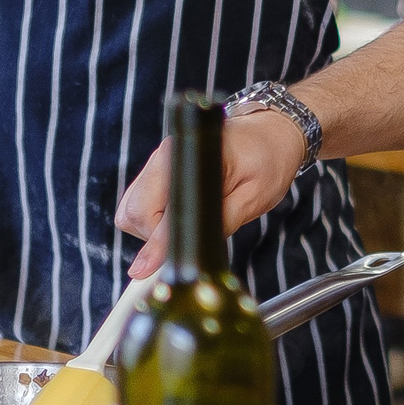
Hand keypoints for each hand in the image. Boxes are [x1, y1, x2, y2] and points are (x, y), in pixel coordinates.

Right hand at [115, 112, 309, 275]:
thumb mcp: (252, 199)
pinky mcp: (158, 171)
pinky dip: (156, 219)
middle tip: (192, 237)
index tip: (151, 270)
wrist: (272, 133)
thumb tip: (187, 256)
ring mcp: (157, 163)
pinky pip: (141, 204)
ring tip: (192, 224)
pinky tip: (185, 215)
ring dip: (154, 229)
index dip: (154, 246)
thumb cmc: (267, 160)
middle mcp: (164, 156)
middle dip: (155, 238)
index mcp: (185, 156)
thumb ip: (218, 226)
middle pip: (132, 214)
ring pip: (131, 212)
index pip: (154, 211)